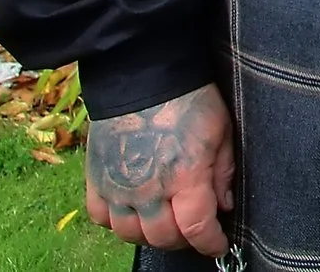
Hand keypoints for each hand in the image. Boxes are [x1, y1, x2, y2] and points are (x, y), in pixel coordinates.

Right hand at [84, 83, 236, 255]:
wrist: (142, 74)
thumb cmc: (188, 98)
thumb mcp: (221, 131)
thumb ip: (223, 172)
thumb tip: (223, 206)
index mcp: (184, 176)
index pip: (196, 228)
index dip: (210, 243)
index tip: (218, 245)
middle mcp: (148, 189)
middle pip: (163, 237)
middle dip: (184, 239)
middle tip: (194, 230)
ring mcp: (117, 186)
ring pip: (130, 234)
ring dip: (151, 235)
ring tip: (166, 222)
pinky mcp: (95, 179)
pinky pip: (101, 218)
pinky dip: (117, 223)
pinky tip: (134, 212)